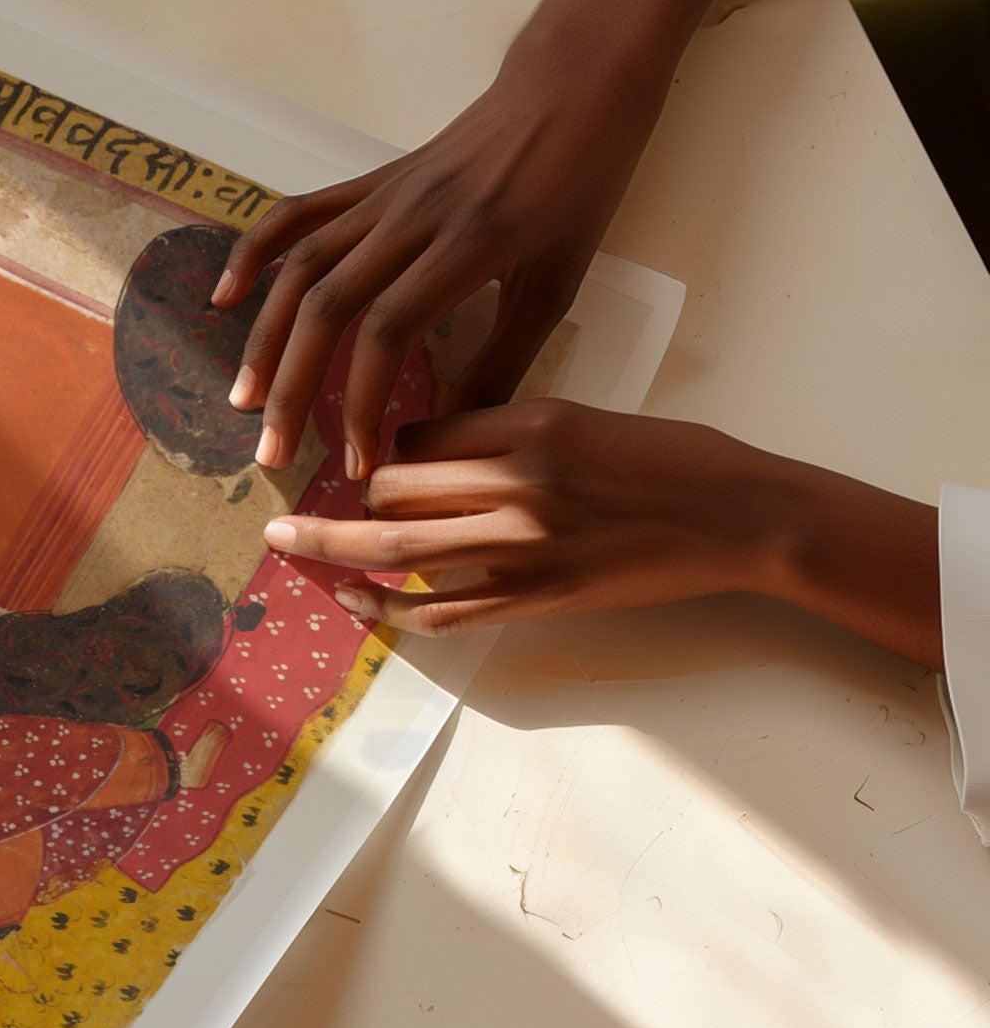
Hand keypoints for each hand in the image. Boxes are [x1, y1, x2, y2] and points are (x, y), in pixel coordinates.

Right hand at [215, 0, 798, 479]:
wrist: (571, 87)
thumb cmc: (579, 186)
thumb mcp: (557, 282)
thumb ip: (503, 359)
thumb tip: (454, 433)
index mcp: (467, 245)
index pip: (389, 333)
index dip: (363, 402)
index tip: (359, 462)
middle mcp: (412, 218)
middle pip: (328, 307)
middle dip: (294, 386)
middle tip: (274, 453)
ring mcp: (383, 196)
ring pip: (301, 267)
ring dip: (265, 337)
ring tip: (245, 398)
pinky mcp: (370, 182)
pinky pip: (299, 215)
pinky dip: (255, 252)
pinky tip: (227, 296)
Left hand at [260, 402, 941, 667]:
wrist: (742, 517)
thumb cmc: (673, 459)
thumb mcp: (584, 416)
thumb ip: (507, 431)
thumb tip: (430, 451)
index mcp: (530, 422)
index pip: (420, 430)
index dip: (390, 445)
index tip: (380, 456)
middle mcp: (518, 482)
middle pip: (393, 487)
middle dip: (351, 497)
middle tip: (313, 504)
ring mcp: (525, 547)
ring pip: (399, 549)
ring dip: (334, 549)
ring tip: (286, 546)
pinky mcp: (538, 598)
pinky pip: (443, 610)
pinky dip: (388, 608)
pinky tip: (353, 600)